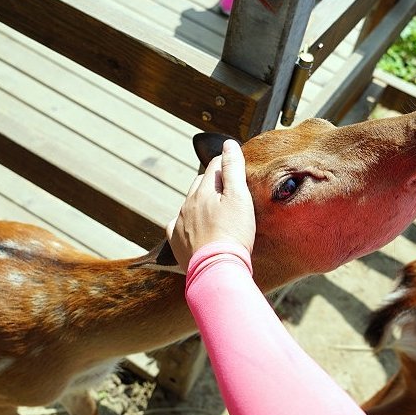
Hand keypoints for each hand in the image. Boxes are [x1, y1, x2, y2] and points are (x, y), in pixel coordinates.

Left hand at [166, 139, 255, 272]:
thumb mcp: (239, 198)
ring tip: (217, 213)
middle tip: (229, 191)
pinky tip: (196, 230)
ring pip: (189, 204)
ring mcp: (179, 223)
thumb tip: (228, 144)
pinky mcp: (175, 241)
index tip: (237, 167)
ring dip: (201, 203)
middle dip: (213, 182)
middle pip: (200, 183)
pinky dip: (187, 223)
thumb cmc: (233, 234)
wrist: (217, 270)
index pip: (215, 166)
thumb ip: (233, 169)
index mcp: (203, 191)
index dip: (227, 163)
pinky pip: (177, 225)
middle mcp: (187, 203)